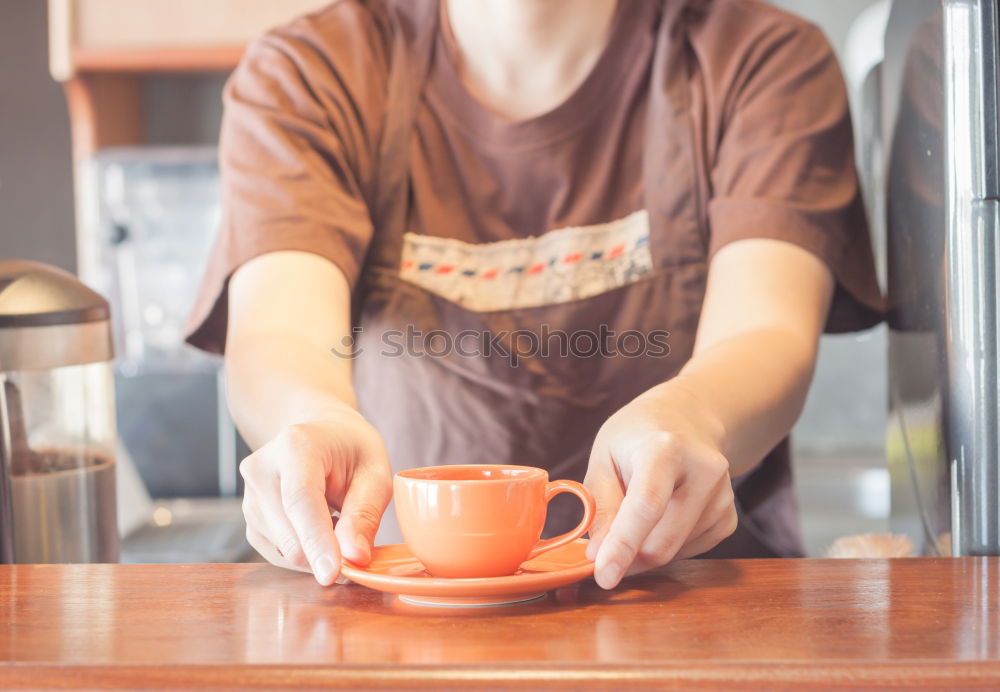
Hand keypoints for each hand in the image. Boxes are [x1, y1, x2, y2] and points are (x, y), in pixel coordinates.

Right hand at [239, 408, 391, 584]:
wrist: (321, 434)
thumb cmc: (351, 450)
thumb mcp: (375, 473)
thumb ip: (365, 514)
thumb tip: (354, 558)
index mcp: (296, 446)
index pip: (300, 500)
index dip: (316, 541)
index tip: (332, 574)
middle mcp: (262, 469)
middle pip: (287, 531)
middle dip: (324, 554)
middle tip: (357, 556)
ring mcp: (249, 495)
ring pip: (281, 548)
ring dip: (316, 553)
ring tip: (339, 525)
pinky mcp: (250, 518)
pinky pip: (276, 553)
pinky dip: (304, 555)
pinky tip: (321, 533)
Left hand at [584, 382, 737, 588]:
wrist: (686, 421)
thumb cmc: (635, 440)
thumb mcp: (604, 458)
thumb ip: (601, 507)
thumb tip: (599, 556)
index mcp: (665, 449)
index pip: (646, 505)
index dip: (623, 545)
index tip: (603, 577)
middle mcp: (703, 471)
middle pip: (663, 541)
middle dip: (627, 559)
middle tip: (602, 557)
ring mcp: (722, 496)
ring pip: (674, 553)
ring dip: (644, 551)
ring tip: (635, 515)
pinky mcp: (728, 518)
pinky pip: (689, 553)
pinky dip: (665, 547)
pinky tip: (661, 519)